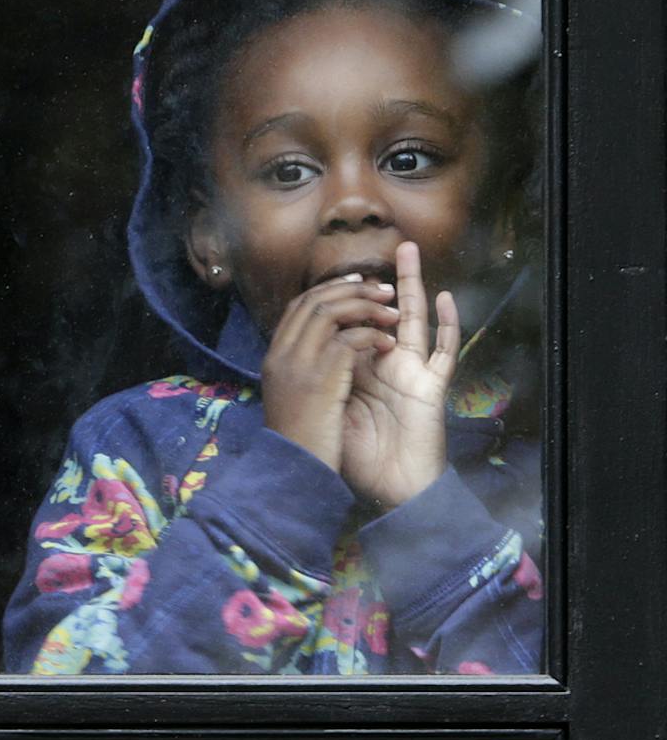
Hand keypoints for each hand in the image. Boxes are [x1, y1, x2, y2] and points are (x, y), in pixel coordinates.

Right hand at [258, 273, 401, 473]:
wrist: (295, 470)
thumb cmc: (299, 440)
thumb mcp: (291, 397)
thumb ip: (301, 369)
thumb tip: (322, 350)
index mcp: (274, 357)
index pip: (298, 307)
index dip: (328, 291)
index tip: (355, 287)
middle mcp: (282, 354)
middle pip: (314, 301)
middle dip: (352, 290)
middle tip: (382, 290)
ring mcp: (300, 363)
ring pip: (332, 311)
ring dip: (366, 306)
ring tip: (392, 312)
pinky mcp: (324, 376)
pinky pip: (352, 338)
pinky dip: (374, 335)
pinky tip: (389, 344)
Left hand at [341, 240, 457, 509]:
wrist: (387, 488)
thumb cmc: (354, 455)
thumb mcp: (326, 411)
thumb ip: (318, 381)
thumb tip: (292, 356)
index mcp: (359, 371)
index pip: (351, 327)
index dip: (340, 305)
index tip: (329, 283)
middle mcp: (386, 366)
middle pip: (381, 314)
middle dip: (375, 284)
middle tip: (374, 253)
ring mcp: (412, 372)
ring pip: (414, 319)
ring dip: (412, 284)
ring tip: (408, 251)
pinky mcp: (432, 385)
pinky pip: (444, 349)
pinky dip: (448, 322)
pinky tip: (445, 298)